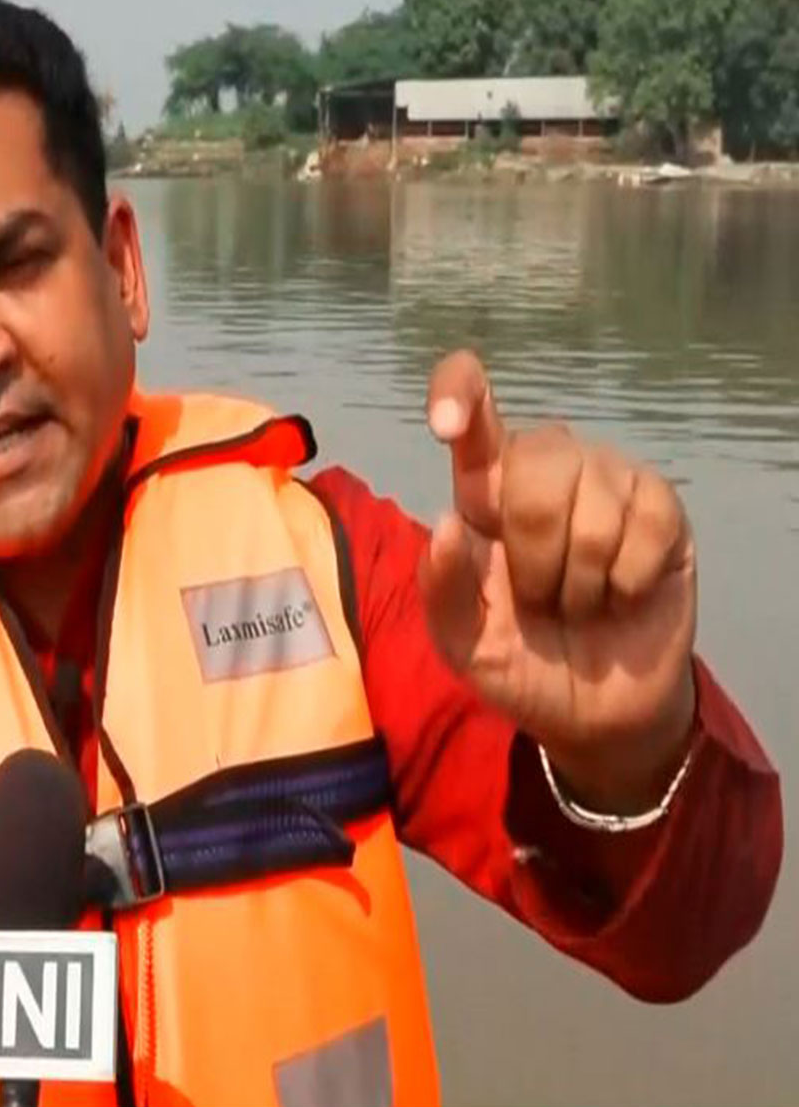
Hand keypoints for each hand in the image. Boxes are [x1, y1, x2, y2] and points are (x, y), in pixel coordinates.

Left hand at [416, 350, 697, 813]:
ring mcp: (608, 483)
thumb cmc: (517, 662)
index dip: (459, 394)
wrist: (593, 712)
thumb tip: (448, 524)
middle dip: (535, 552)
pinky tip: (623, 597)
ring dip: (583, 577)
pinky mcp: (663, 510)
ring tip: (581, 605)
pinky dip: (629, 578)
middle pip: (535, 464)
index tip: (445, 422)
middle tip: (540, 602)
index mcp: (484, 493)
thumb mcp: (462, 643)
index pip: (472, 419)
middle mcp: (545, 471)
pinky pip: (648, 521)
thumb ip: (443, 590)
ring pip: (594, 497)